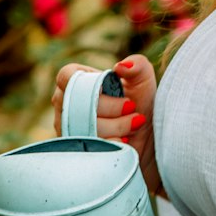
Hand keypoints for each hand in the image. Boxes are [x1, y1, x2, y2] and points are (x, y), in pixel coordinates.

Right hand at [52, 55, 161, 194]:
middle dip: (111, 107)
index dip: (91, 84)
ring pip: (82, 127)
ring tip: (134, 125)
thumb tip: (120, 66)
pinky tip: (125, 142)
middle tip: (132, 108)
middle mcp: (66, 105)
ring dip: (115, 126)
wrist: (149, 142)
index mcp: (77, 81)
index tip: (116, 89)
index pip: (66, 76)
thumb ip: (138, 66)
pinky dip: (111, 143)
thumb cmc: (142, 105)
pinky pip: (87, 147)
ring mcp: (68, 128)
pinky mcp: (76, 150)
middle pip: (76, 103)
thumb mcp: (144, 82)